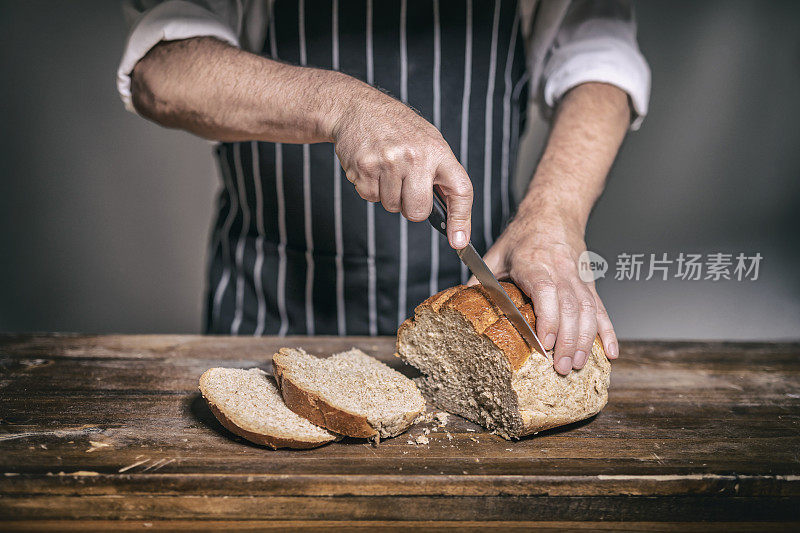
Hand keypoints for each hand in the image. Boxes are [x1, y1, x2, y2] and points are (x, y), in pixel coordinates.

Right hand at [332, 92, 472, 248]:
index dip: (462, 219)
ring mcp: (388, 162)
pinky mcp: (364, 168)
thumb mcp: (429, 142)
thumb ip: (440, 176)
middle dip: (412, 208)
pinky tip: (372, 167)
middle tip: (406, 186)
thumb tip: (452, 219)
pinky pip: (370, 198)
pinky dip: (370, 188)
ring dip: (389, 195)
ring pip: (392, 207)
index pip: (460, 190)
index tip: (459, 241)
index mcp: (437, 151)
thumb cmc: (398, 128)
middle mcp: (414, 156)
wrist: (358, 108)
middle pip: (418, 211)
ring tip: (387, 168)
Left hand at [472, 213, 618, 374]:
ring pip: (588, 310)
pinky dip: (608, 331)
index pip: (546, 292)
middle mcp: (560, 271)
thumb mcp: (497, 254)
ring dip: (586, 340)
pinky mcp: (589, 283)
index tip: (546, 343)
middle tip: (562, 368)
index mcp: (534, 263)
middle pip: (570, 307)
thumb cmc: (525, 234)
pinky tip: (610, 351)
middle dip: (569, 341)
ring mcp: (578, 277)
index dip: (548, 319)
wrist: (554, 212)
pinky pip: (601, 307)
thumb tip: (460, 304)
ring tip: (579, 364)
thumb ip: (480, 280)